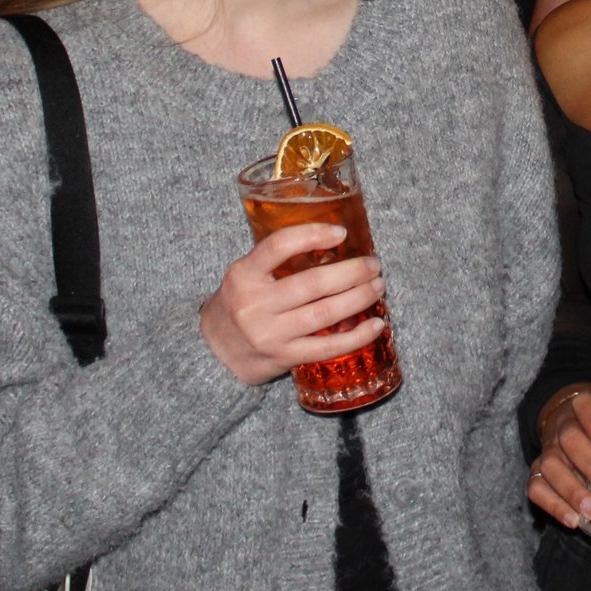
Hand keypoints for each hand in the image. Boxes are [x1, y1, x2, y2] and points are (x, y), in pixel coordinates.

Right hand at [198, 223, 387, 385]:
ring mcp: (270, 334)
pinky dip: (356, 336)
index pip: (279, 246)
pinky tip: (376, 325)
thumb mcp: (244, 276)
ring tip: (377, 287)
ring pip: (324, 314)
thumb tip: (330, 246)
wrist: (213, 353)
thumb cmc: (237, 305)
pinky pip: (327, 347)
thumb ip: (276, 262)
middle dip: (351, 272)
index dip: (313, 235)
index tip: (341, 233)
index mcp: (243, 274)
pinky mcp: (283, 357)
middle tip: (373, 264)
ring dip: (358, 299)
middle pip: (313, 283)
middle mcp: (255, 303)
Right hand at [528, 384, 590, 527]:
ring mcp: (547, 450)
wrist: (567, 422)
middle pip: (569, 439)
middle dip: (590, 464)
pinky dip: (553, 505)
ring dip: (571, 490)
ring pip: (549, 466)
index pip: (584, 406)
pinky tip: (573, 520)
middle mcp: (561, 427)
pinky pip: (536, 487)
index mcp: (583, 407)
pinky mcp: (538, 472)